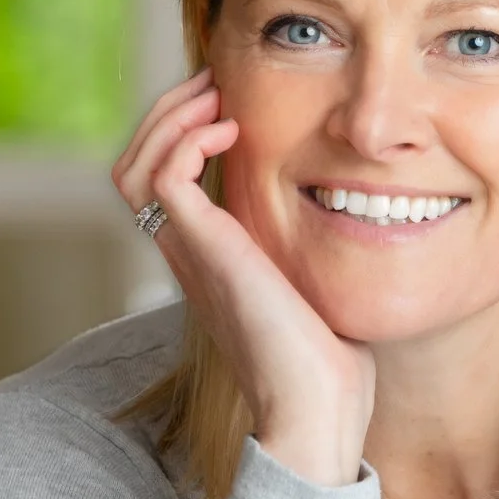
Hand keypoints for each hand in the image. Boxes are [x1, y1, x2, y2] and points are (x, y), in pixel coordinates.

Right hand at [116, 69, 374, 485]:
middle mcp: (188, 253)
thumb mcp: (320, 289)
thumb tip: (364, 223)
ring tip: (214, 99)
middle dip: (170, 114)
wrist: (315, 412)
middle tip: (215, 86)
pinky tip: (231, 132)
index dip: (184, 134)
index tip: (231, 106)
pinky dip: (185, 141)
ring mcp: (190, 253)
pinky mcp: (204, 251)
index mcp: (208, 258)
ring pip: (134, 167)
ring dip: (169, 119)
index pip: (161, 182)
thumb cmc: (331, 366)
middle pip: (135, 166)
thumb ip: (317, 254)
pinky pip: (161, 178)